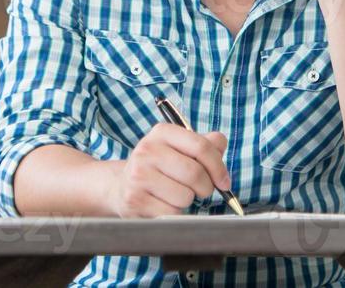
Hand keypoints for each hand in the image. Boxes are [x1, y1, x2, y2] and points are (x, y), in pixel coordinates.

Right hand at [108, 123, 230, 216]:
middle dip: (206, 187)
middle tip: (201, 190)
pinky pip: (172, 212)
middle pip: (195, 173)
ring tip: (175, 195)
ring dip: (188, 201)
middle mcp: (147, 150)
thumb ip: (204, 144)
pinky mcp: (135, 200)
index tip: (224, 182)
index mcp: (162, 132)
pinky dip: (175, 213)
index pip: (201, 147)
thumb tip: (220, 142)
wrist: (121, 187)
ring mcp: (138, 175)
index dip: (218, 167)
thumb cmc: (159, 168)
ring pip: (185, 196)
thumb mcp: (179, 149)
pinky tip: (163, 204)